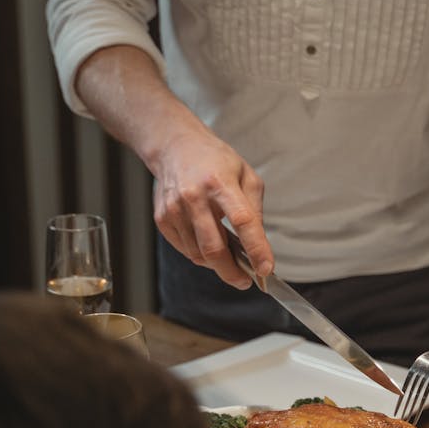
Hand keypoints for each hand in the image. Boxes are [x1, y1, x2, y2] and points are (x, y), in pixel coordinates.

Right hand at [153, 120, 273, 288]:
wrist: (175, 146)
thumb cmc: (214, 161)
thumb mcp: (246, 176)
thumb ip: (254, 210)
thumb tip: (259, 246)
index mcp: (220, 183)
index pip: (242, 221)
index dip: (256, 249)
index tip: (266, 269)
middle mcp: (194, 196)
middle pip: (214, 248)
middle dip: (232, 272)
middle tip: (244, 280)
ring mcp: (175, 209)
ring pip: (198, 255)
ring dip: (217, 264)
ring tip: (228, 257)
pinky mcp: (163, 219)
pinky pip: (185, 250)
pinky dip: (200, 255)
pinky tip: (208, 244)